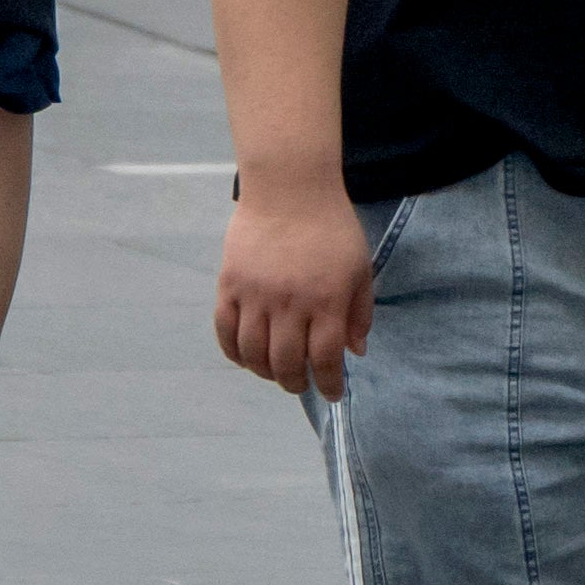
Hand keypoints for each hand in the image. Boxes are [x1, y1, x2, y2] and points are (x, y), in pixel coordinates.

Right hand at [212, 178, 375, 402]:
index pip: (324, 357)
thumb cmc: (332, 229)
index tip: (332, 394)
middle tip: (300, 383)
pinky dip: (233, 351)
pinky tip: (244, 357)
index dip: (328, 383)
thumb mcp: (359, 270)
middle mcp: (289, 303)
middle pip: (285, 362)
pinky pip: (225, 330)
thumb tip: (354, 352)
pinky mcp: (229, 285)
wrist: (290, 190)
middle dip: (294, 382)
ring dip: (263, 371)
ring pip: (252, 352)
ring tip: (273, 372)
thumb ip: (359, 313)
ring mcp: (255, 295)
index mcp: (326, 300)